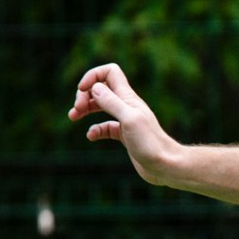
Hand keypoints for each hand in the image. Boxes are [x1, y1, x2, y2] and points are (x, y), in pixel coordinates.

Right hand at [69, 63, 180, 184]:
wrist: (165, 165)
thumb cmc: (150, 143)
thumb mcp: (129, 119)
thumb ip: (112, 102)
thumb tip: (94, 88)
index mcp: (128, 97)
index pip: (110, 72)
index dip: (93, 76)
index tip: (83, 90)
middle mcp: (126, 106)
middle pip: (101, 88)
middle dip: (85, 94)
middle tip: (77, 109)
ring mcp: (125, 120)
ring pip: (100, 106)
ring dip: (85, 108)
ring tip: (73, 116)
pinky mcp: (124, 135)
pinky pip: (105, 127)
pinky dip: (95, 129)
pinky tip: (91, 136)